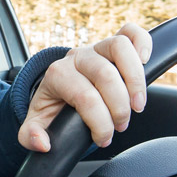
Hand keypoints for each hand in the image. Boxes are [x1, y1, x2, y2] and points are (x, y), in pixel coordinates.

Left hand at [19, 23, 151, 151]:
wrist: (57, 87)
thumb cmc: (52, 106)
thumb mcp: (36, 123)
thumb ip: (30, 136)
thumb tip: (42, 143)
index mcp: (57, 74)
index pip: (86, 97)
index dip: (100, 123)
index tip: (103, 139)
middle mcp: (77, 57)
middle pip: (106, 75)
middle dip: (119, 108)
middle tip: (120, 126)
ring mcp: (96, 48)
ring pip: (120, 47)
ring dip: (135, 79)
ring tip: (137, 105)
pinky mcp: (112, 45)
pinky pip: (130, 32)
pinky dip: (143, 43)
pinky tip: (146, 62)